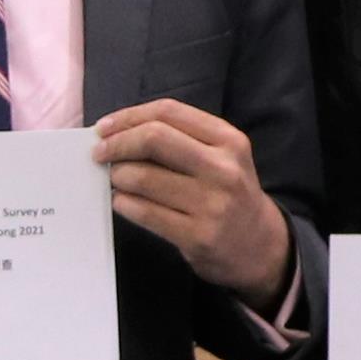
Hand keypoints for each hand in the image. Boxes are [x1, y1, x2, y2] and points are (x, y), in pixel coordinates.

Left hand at [92, 98, 289, 300]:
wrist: (260, 246)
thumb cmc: (229, 194)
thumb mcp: (222, 157)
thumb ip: (180, 138)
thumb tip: (119, 131)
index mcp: (228, 140)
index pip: (169, 113)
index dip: (129, 116)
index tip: (105, 127)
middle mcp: (223, 169)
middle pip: (154, 138)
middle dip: (117, 143)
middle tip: (100, 153)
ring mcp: (212, 204)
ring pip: (143, 178)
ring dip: (118, 176)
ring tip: (116, 179)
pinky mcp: (197, 236)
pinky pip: (145, 212)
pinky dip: (123, 203)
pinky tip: (121, 201)